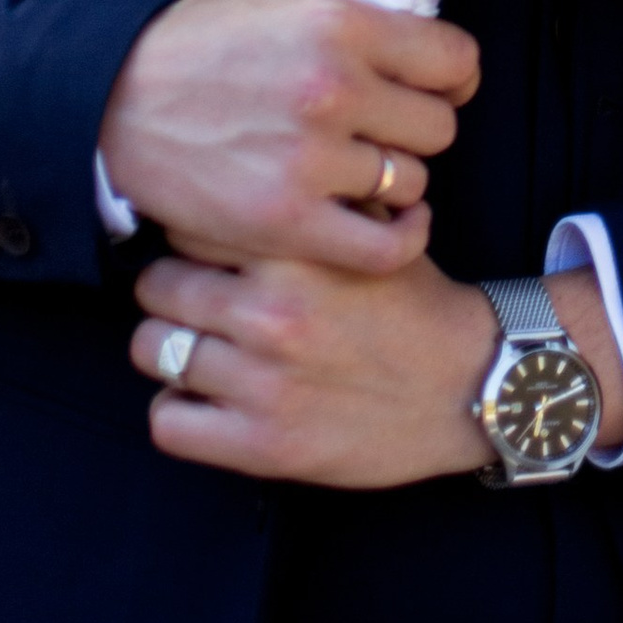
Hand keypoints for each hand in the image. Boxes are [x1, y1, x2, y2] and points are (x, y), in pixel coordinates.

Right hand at [96, 0, 476, 274]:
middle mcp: (336, 89)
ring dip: (393, 178)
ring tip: (357, 169)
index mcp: (342, 22)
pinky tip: (389, 222)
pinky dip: (399, 238)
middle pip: (439, 126)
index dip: (452, 75)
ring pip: (412, 182)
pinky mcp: (287, 221)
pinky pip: (385, 245)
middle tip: (382, 129)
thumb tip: (406, 5)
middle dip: (415, 126)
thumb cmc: (197, 37)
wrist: (113, 102)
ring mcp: (312, 160)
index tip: (438, 85)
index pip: (456, 59)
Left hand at [133, 249, 622, 484]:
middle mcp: (271, 315)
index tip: (203, 245)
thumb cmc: (417, 307)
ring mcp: (262, 384)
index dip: (194, 233)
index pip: (189, 226)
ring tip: (200, 346)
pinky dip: (179, 409)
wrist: (470, 385)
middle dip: (173, 288)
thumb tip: (247, 175)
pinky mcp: (262, 447)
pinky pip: (169, 422)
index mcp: (297, 255)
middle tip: (197, 298)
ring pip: (151, 350)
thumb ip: (313, 207)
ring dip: (171, 346)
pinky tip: (207, 397)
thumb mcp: (373, 232)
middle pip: (157, 286)